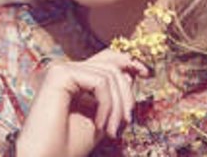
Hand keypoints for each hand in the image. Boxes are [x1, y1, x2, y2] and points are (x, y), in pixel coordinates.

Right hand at [16, 49, 148, 156]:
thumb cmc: (69, 147)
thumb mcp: (102, 118)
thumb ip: (114, 96)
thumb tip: (130, 74)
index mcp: (74, 79)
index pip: (106, 59)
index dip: (129, 62)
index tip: (147, 74)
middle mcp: (67, 70)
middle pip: (112, 64)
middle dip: (127, 93)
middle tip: (128, 122)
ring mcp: (62, 70)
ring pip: (109, 74)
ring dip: (118, 106)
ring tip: (112, 130)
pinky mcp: (59, 74)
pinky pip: (99, 82)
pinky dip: (108, 105)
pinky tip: (100, 125)